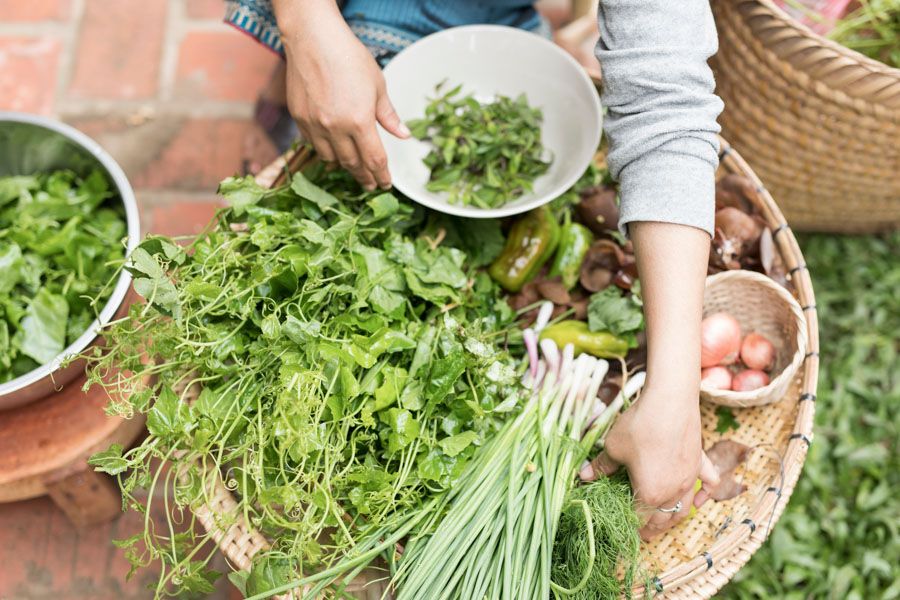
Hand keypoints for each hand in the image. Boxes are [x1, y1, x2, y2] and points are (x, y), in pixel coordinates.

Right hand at [273, 0, 408, 189]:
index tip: (386, 184)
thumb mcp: (378, 86)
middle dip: (364, 177)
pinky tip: (332, 151)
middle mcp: (336, 128)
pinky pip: (313, 144)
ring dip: (344, 166)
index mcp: (360, 121)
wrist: (313, 40)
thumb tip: (404, 135)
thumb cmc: (349, 57)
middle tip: (371, 184)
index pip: (374, 159)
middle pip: (352, 164)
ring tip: (353, 169)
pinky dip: (325, 151)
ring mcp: (314, 125)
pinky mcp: (299, 118)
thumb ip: (388, 115)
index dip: (382, 175)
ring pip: (331, 158)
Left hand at [579, 384, 718, 539]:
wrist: (670, 400)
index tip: (620, 526)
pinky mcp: (699, 462)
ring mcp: (690, 478)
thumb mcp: (614, 448)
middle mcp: (674, 492)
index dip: (627, 524)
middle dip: (650, 528)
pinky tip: (699, 499)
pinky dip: (704, 495)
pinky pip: (707, 485)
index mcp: (651, 494)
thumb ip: (602, 466)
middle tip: (641, 533)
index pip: (638, 518)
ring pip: (684, 508)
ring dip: (673, 518)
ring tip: (663, 523)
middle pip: (662, 519)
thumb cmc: (639, 426)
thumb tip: (584, 476)